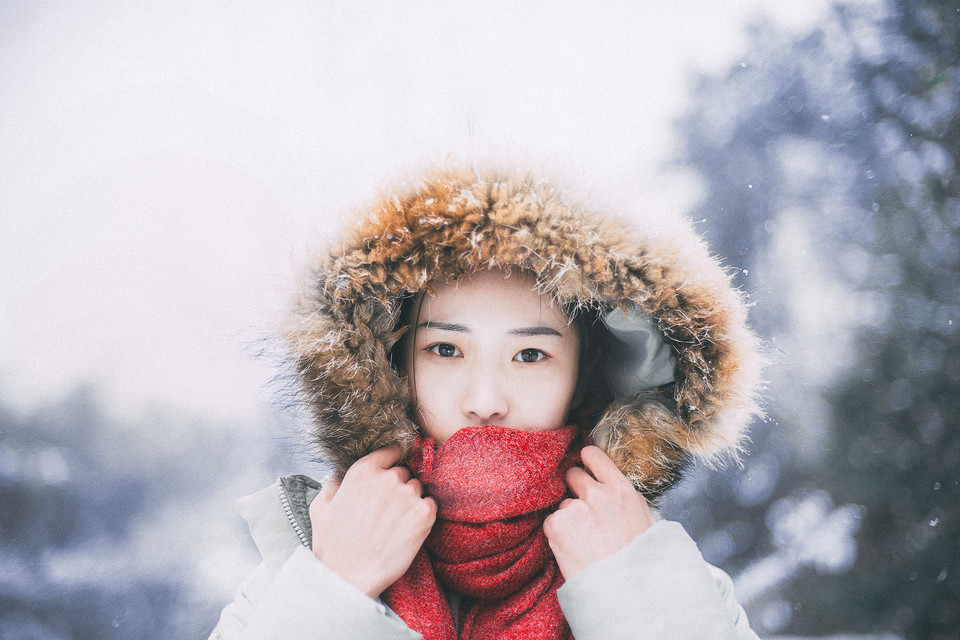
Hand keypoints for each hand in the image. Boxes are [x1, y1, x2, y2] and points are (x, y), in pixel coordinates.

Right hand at [309, 446, 436, 597]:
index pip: (391, 450)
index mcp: (363, 471)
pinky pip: (431, 504)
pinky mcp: (424, 514)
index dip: (392, 460)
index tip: (392, 470)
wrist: (349, 577)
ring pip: (417, 488)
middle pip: (404, 472)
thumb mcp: (320, 507)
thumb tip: (340, 472)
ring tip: (396, 523)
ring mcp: (407, 495)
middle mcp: (387, 478)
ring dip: (411, 500)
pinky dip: (424, 514)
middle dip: (398, 486)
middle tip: (388, 510)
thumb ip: (332, 483)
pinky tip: (408, 529)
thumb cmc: (332, 545)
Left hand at [543, 445, 654, 579]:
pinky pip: (552, 522)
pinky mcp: (557, 525)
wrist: (625, 591)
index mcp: (621, 489)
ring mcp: (575, 508)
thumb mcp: (644, 519)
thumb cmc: (638, 559)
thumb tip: (610, 484)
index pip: (594, 455)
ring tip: (586, 541)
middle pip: (573, 474)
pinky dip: (559, 534)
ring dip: (570, 517)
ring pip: (564, 504)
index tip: (584, 463)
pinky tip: (575, 549)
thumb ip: (623, 497)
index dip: (586, 459)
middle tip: (584, 512)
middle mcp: (597, 494)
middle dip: (575, 489)